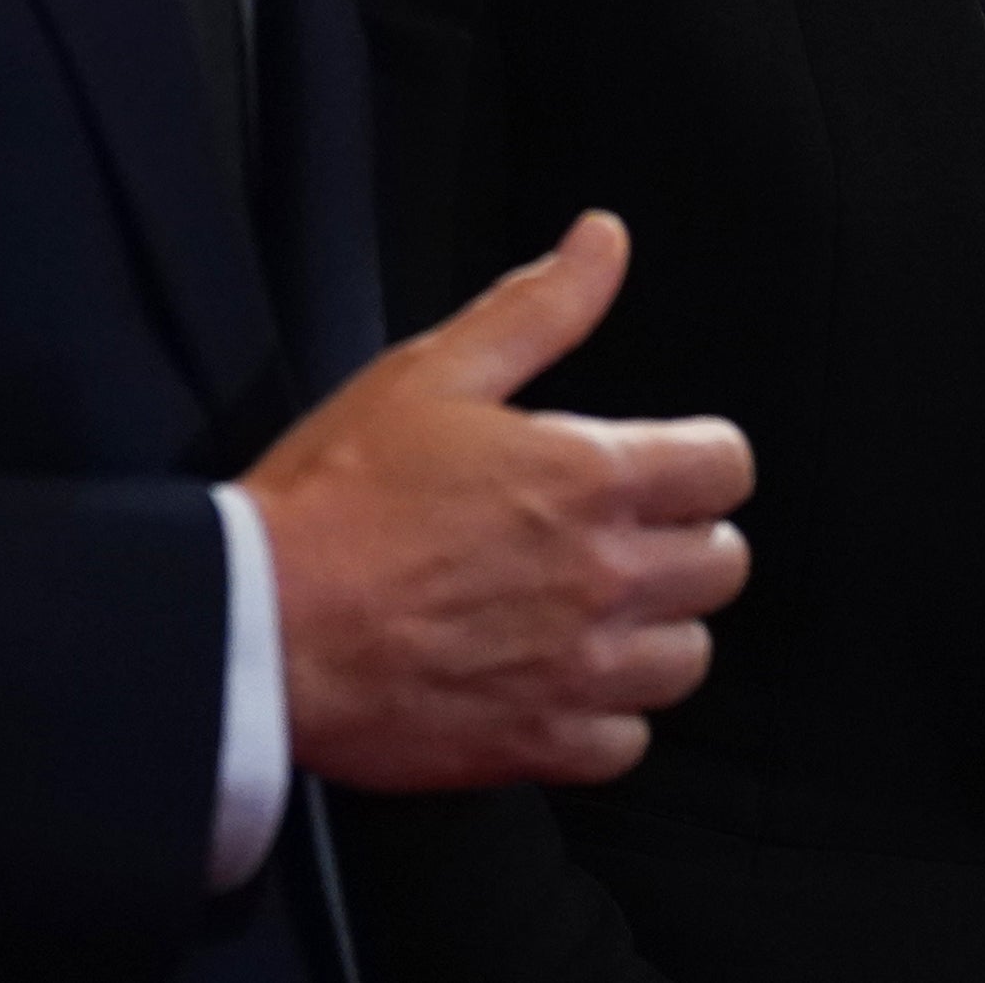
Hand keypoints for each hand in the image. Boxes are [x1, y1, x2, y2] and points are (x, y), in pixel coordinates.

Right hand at [244, 210, 751, 791]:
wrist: (259, 626)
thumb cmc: (336, 497)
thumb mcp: (434, 371)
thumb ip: (539, 308)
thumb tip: (604, 241)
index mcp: (589, 478)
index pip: (725, 467)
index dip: (700, 457)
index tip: (663, 464)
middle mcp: (604, 577)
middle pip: (722, 565)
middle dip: (684, 539)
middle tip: (621, 531)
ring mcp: (578, 670)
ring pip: (687, 657)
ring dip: (655, 629)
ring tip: (596, 608)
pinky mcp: (538, 742)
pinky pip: (627, 742)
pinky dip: (605, 717)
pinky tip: (559, 679)